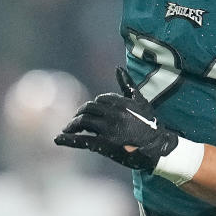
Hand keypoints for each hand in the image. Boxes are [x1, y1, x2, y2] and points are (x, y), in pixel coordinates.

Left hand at [55, 67, 178, 170]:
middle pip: (88, 109)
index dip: (94, 106)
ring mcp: (108, 129)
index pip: (100, 100)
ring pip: (83, 122)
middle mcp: (113, 114)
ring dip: (73, 125)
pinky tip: (58, 139)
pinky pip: (82, 140)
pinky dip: (68, 139)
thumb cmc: (150, 124)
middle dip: (80, 113)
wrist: (157, 147)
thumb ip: (128, 85)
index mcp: (121, 102)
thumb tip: (118, 68)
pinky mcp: (104, 145)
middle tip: (75, 120)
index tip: (91, 112)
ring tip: (68, 129)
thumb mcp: (141, 101)